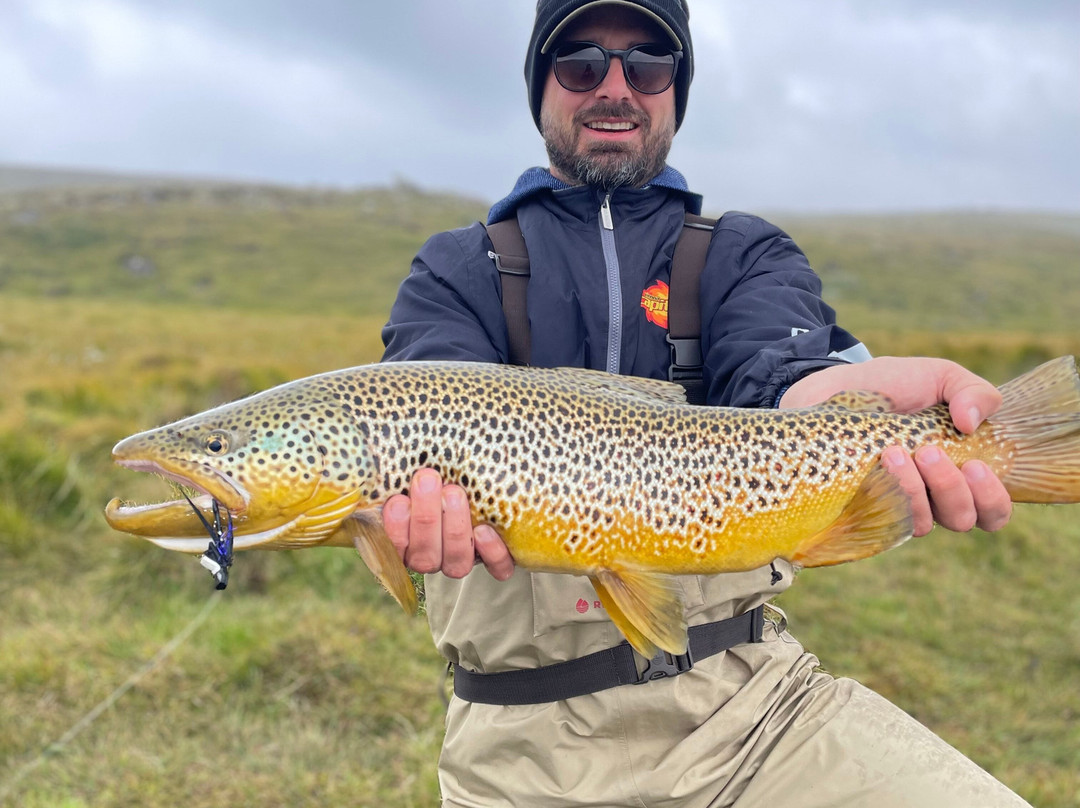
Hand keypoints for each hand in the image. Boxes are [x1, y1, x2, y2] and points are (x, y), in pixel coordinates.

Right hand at [381, 468, 514, 579]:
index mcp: (406, 545)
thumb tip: (369, 442)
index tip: (397, 500)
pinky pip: (496, 568)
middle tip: (428, 480)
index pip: (394, 548)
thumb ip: (399, 474)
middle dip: (426, 518)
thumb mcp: (415, 477)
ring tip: (454, 493)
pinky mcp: (496, 562)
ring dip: (455, 529)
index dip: (395, 529)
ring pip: (457, 562)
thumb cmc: (437, 478)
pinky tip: (485, 529)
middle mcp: (432, 558)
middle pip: (425, 554)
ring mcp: (462, 561)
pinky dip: (492, 552)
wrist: (477, 482)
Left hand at [780, 357, 1012, 535]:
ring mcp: (898, 504)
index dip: (992, 499)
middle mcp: (933, 496)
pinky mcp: (864, 508)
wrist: (835, 385)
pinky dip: (884, 497)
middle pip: (961, 519)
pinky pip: (883, 522)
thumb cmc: (893, 384)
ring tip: (893, 452)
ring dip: (914, 489)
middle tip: (929, 452)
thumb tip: (972, 423)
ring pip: (923, 524)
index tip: (976, 466)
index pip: (992, 511)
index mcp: (961, 471)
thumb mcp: (940, 377)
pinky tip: (873, 467)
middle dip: (951, 488)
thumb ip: (973, 392)